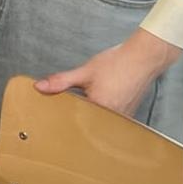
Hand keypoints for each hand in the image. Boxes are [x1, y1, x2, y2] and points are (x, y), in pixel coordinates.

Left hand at [34, 29, 180, 115]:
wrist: (142, 59)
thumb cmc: (118, 64)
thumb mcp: (84, 72)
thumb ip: (61, 81)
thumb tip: (40, 87)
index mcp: (100, 109)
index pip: (75, 120)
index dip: (64, 116)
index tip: (55, 115)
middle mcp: (112, 118)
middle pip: (87, 123)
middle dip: (77, 117)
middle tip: (73, 109)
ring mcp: (122, 119)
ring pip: (98, 122)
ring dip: (90, 115)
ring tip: (90, 102)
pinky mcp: (127, 116)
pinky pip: (109, 119)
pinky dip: (101, 113)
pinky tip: (101, 102)